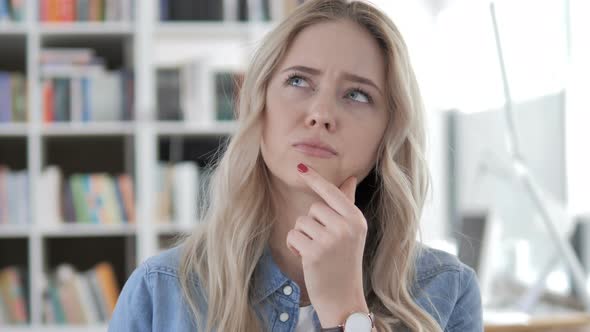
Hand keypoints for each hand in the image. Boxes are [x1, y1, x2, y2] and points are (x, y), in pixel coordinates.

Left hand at [286, 163, 369, 326]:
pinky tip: (307, 259)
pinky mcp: (315, 252)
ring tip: (317, 252)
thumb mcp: (352, 231)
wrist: (343, 297)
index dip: (315, 179)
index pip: (331, 192)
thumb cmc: (345, 261)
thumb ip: (347, 204)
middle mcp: (346, 226)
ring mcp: (331, 239)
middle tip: (324, 244)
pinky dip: (295, 247)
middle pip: (313, 208)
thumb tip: (350, 178)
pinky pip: (293, 236)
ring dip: (303, 237)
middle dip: (312, 224)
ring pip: (301, 222)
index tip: (300, 167)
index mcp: (356, 219)